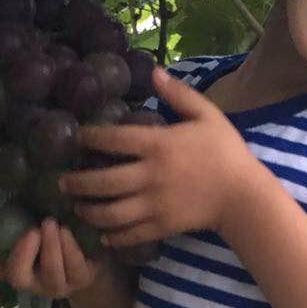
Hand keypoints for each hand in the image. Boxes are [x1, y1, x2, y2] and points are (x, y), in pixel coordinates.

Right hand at [0, 218, 101, 298]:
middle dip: (23, 255)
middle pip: (17, 277)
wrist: (89, 244)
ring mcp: (55, 283)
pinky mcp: (79, 280)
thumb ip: (13, 210)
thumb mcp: (29, 216)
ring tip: (51, 224)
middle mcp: (31, 279)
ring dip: (50, 248)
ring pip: (50, 275)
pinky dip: (69, 249)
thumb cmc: (50, 226)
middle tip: (32, 232)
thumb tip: (0, 194)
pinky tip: (67, 231)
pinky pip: (74, 269)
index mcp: (10, 263)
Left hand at [60, 66, 253, 247]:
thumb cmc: (226, 151)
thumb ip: (179, 94)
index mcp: (159, 144)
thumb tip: (154, 71)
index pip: (113, 140)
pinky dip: (112, 236)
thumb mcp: (207, 115)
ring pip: (110, 212)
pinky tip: (102, 233)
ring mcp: (154, 204)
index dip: (90, 137)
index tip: (76, 137)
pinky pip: (129, 234)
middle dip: (77, 183)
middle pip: (102, 181)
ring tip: (76, 207)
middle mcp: (150, 176)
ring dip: (88, 211)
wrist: (244, 195)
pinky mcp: (161, 226)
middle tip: (61, 181)